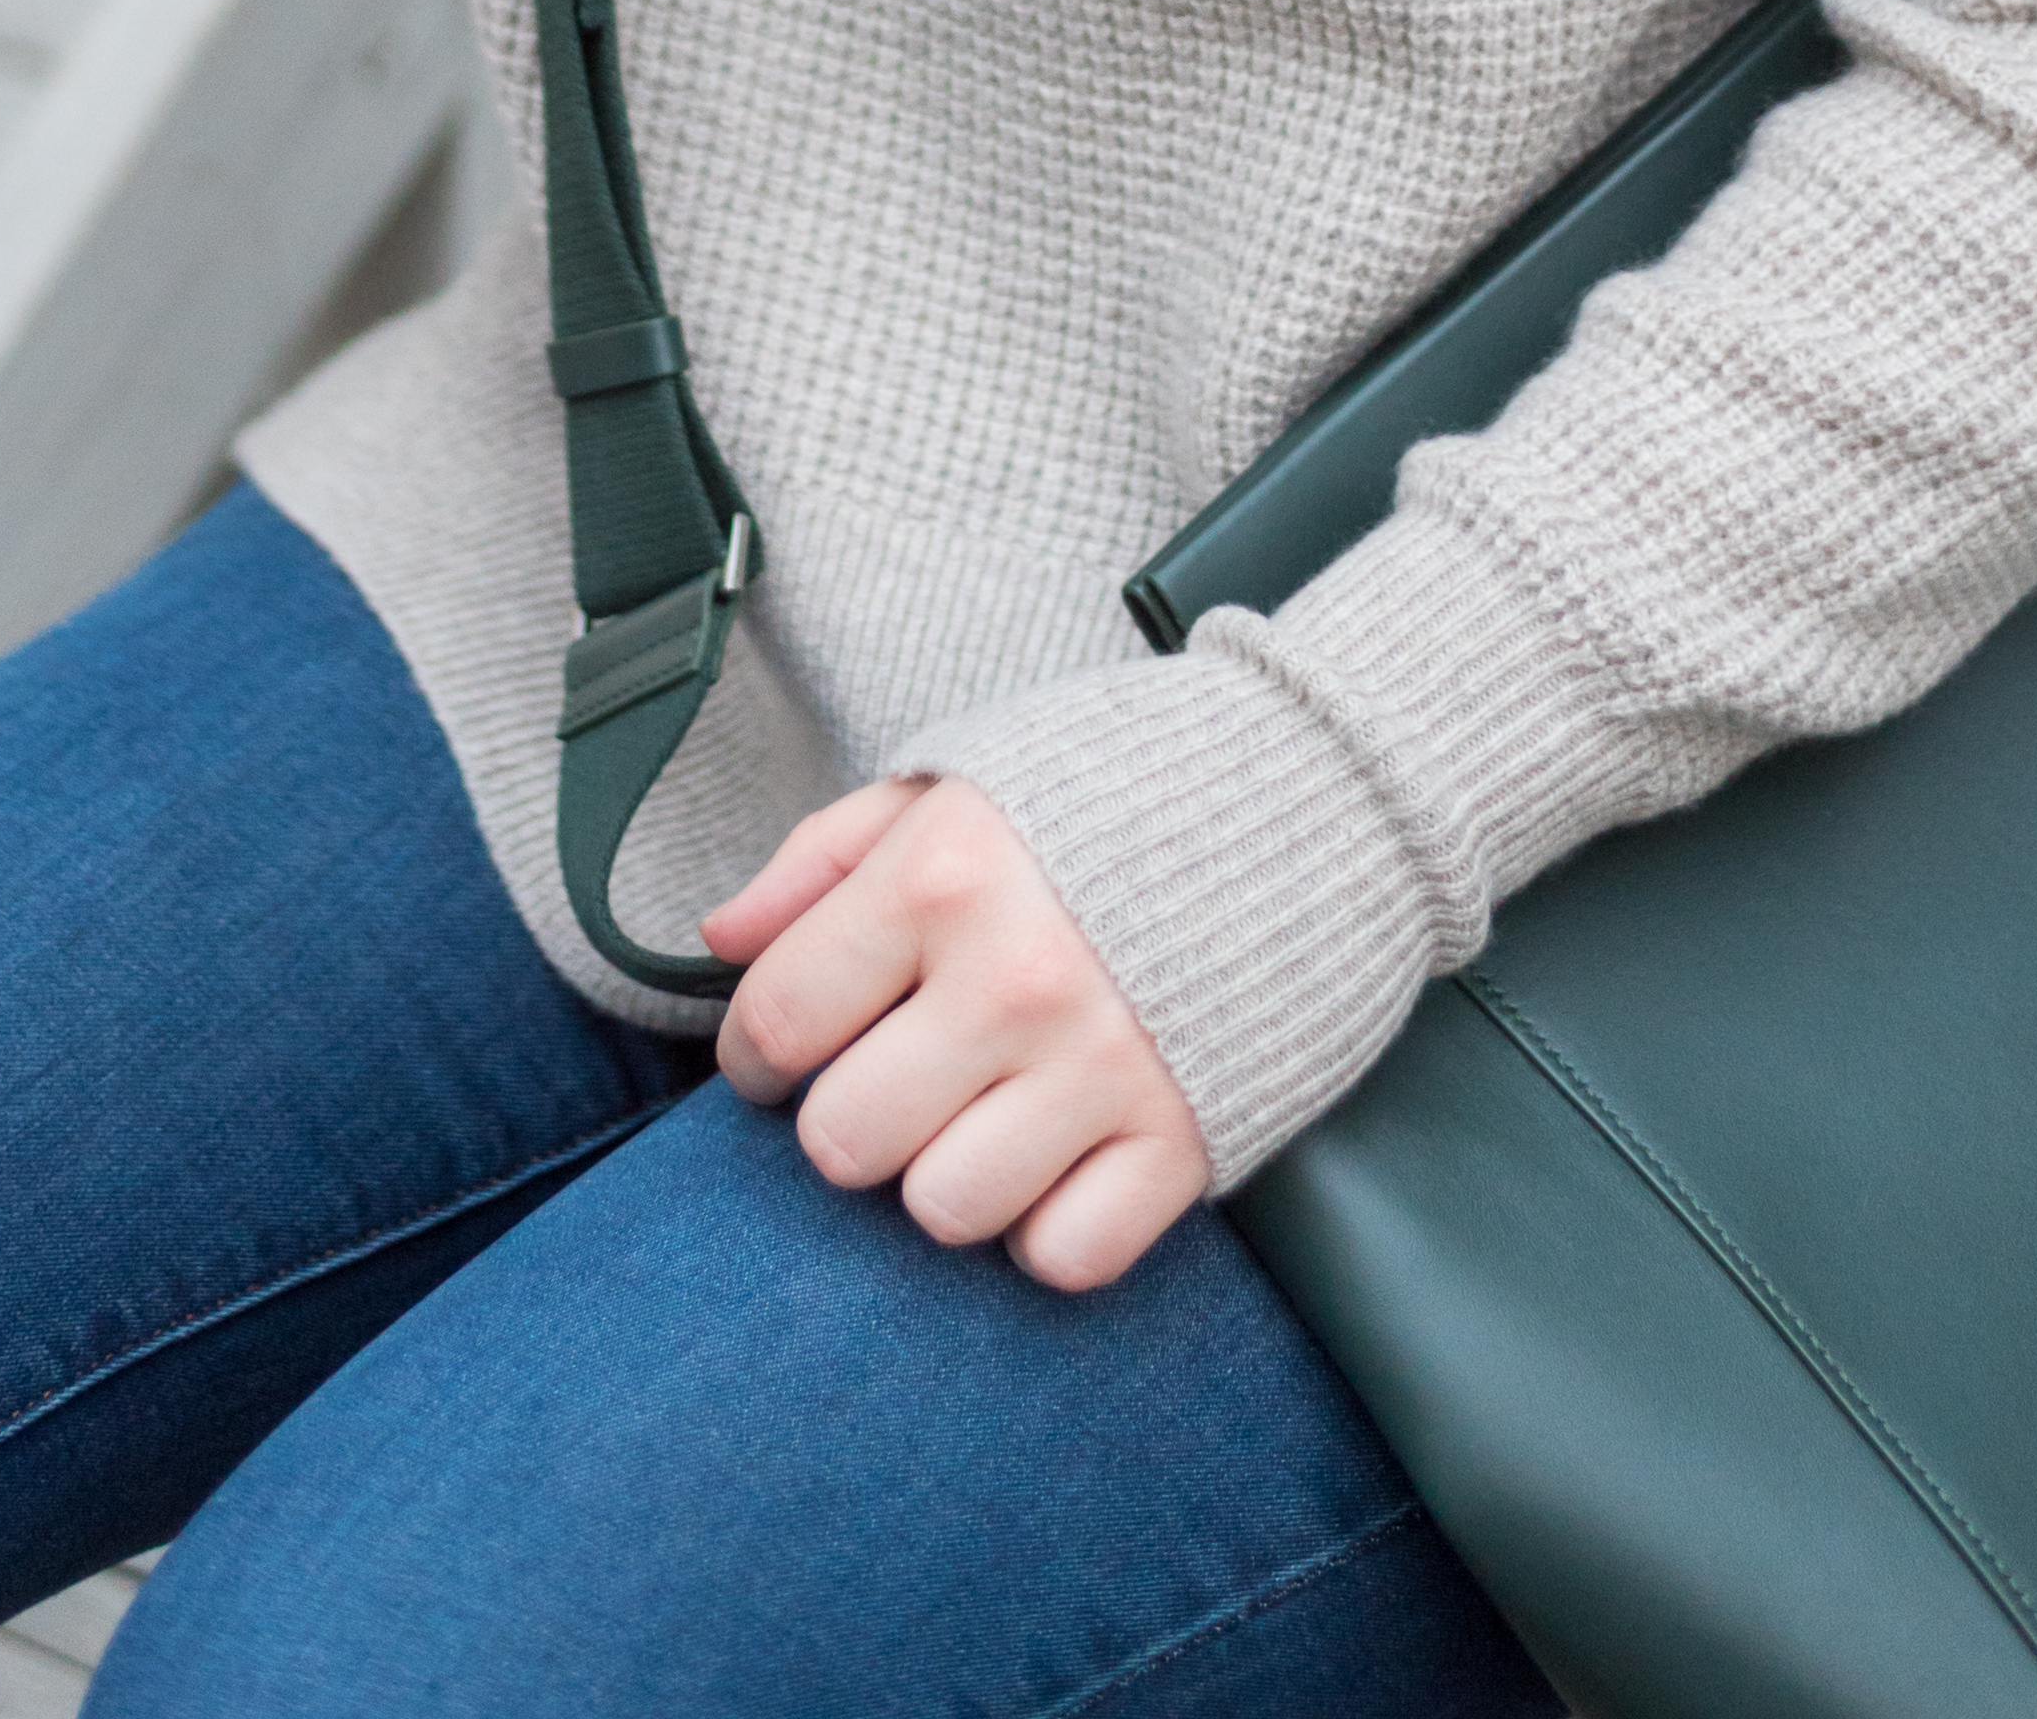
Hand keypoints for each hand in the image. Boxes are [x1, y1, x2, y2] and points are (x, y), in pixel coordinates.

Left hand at [705, 777, 1209, 1292]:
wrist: (1318, 790)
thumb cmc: (1111, 786)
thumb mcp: (956, 779)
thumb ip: (824, 857)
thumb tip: (719, 939)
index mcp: (945, 873)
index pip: (778, 1018)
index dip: (757, 1052)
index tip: (785, 1052)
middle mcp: (1015, 977)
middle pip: (843, 1142)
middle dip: (848, 1119)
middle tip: (892, 1078)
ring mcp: (1104, 1067)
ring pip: (943, 1211)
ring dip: (945, 1176)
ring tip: (980, 1112)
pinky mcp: (1186, 1139)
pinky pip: (1063, 1257)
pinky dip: (1049, 1225)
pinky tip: (1059, 1156)